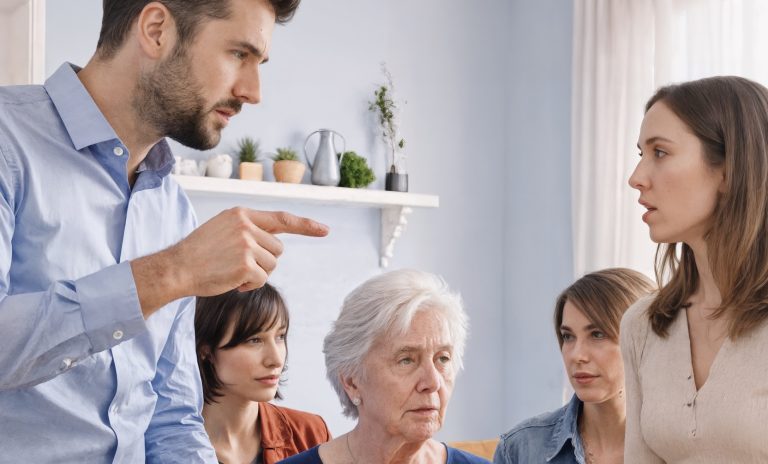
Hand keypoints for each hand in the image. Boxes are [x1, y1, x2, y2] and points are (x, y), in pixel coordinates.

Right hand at [132, 208, 327, 316]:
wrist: (176, 268)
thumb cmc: (199, 253)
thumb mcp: (223, 229)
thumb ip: (249, 230)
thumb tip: (276, 243)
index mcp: (241, 214)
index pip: (282, 218)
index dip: (305, 225)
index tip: (324, 230)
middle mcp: (246, 225)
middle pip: (278, 249)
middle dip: (264, 261)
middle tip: (237, 264)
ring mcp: (247, 244)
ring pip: (272, 265)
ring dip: (257, 274)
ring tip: (231, 271)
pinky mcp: (246, 264)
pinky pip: (262, 279)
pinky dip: (250, 285)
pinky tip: (231, 281)